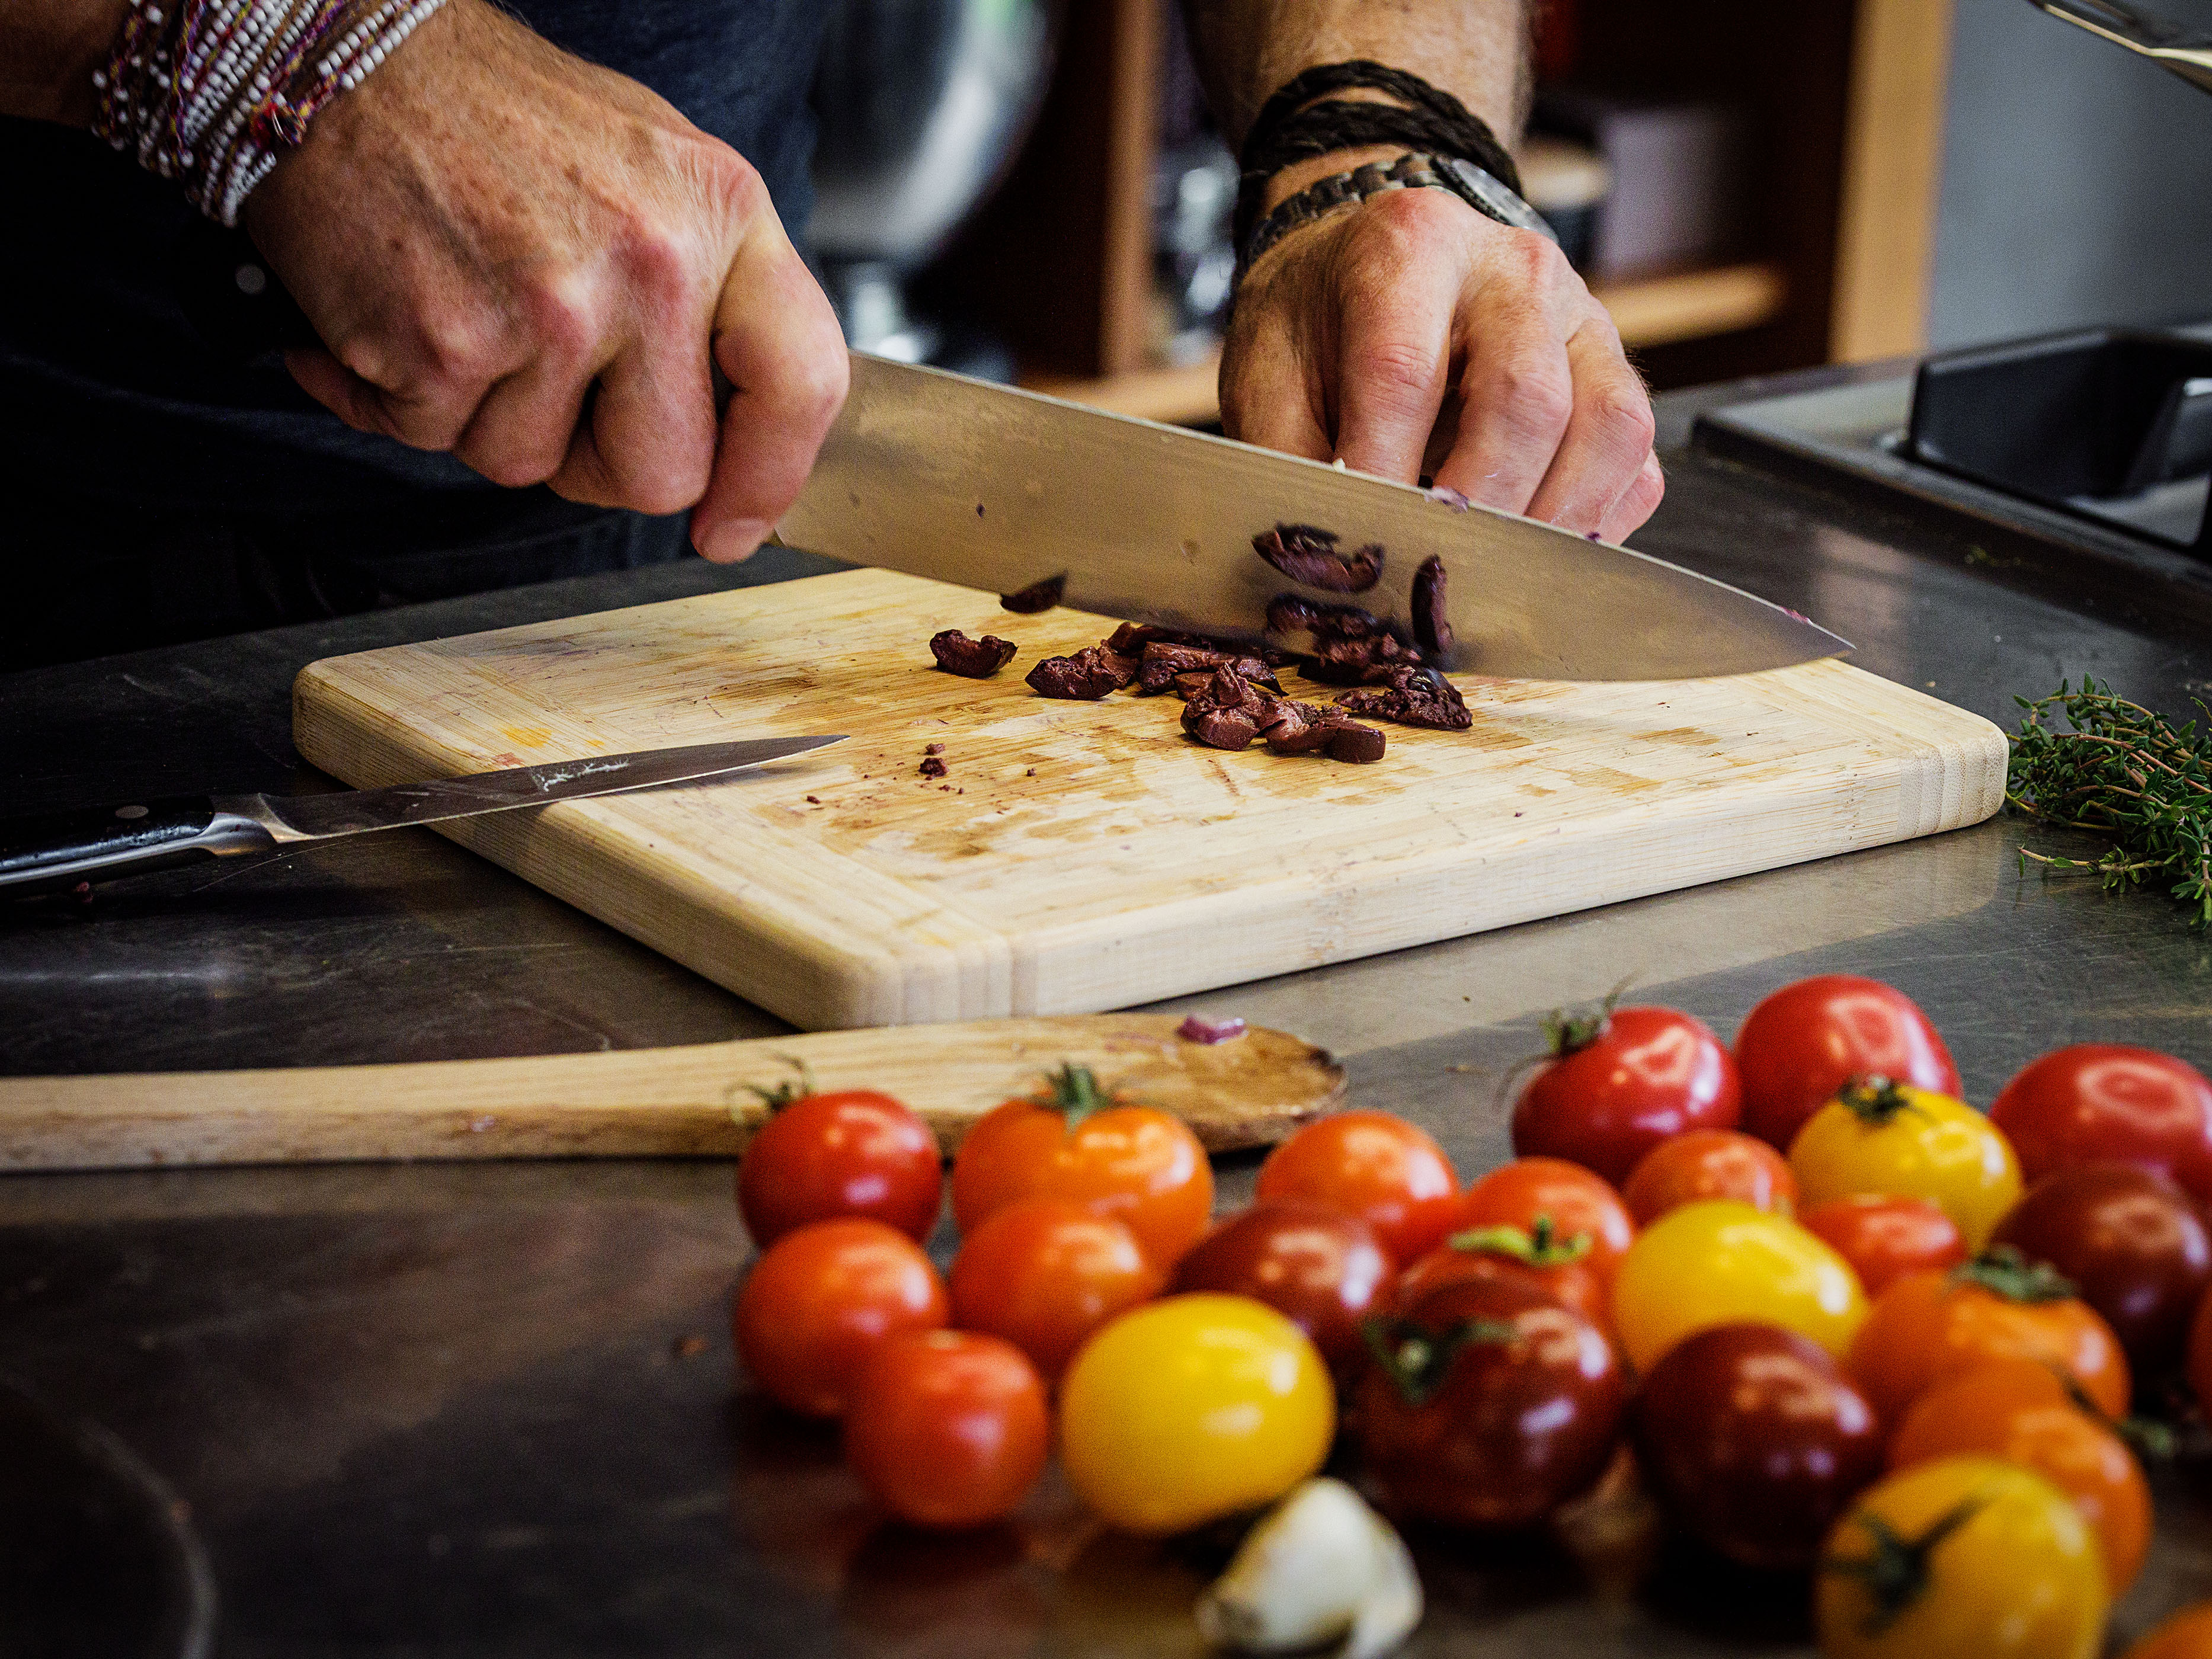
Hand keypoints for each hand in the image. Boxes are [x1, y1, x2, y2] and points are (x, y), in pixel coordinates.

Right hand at [242, 0, 845, 561]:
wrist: (346, 61)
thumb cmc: (497, 116)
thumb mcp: (654, 171)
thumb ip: (711, 291)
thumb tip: (740, 423)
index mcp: (721, 212)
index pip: (801, 383)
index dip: (769, 480)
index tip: (732, 524)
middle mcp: (651, 264)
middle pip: (661, 473)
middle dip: (600, 464)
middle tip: (552, 396)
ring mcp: (552, 310)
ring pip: (534, 465)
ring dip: (489, 417)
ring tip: (466, 313)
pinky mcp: (448, 345)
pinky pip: (439, 438)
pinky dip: (403, 396)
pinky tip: (395, 314)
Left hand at [1220, 178, 1661, 542]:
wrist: (1376, 265)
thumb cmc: (1322, 325)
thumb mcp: (1270, 372)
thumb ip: (1286, 459)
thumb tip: (1317, 558)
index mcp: (1411, 248)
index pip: (1405, 371)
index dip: (1384, 470)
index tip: (1366, 540)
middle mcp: (1514, 271)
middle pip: (1527, 399)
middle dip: (1480, 507)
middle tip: (1436, 570)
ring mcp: (1583, 318)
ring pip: (1608, 428)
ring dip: (1552, 523)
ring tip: (1493, 575)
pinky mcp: (1619, 372)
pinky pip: (1636, 463)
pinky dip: (1593, 526)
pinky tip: (1534, 557)